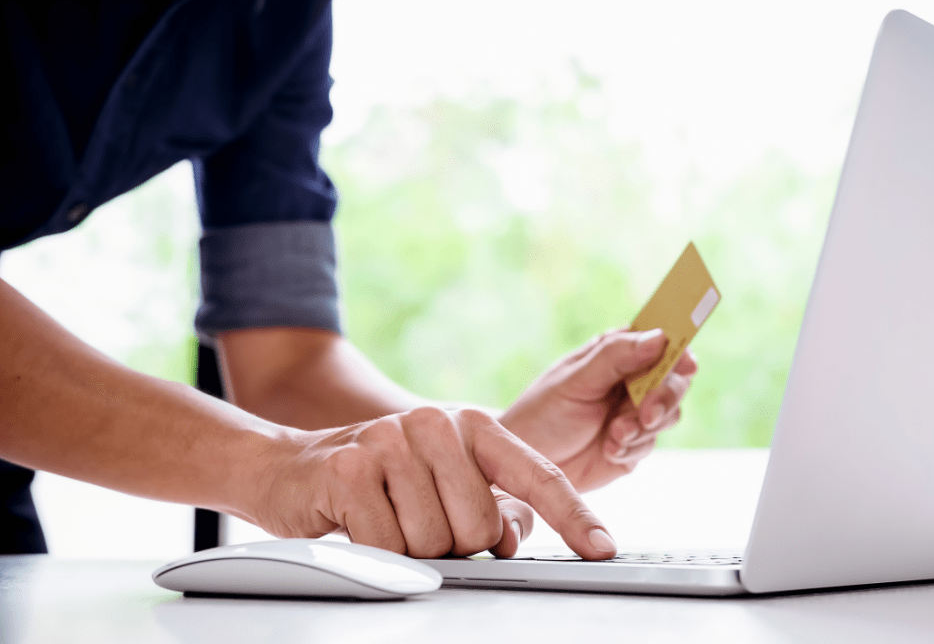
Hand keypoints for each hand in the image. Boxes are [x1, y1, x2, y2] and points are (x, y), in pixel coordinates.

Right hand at [249, 406, 617, 558]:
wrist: (289, 467)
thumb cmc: (376, 482)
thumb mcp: (441, 489)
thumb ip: (489, 510)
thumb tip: (517, 536)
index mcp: (471, 426)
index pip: (536, 474)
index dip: (573, 517)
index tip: (603, 549)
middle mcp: (437, 423)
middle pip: (482, 527)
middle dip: (454, 547)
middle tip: (418, 524)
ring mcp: (393, 439)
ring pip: (436, 541)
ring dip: (411, 550)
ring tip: (386, 518)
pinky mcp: (351, 466)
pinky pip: (389, 544)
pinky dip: (377, 551)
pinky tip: (358, 521)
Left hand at [499, 329, 696, 492]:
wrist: (525, 462)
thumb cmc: (542, 413)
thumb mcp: (575, 380)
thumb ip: (616, 357)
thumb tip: (659, 337)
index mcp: (616, 353)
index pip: (658, 340)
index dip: (677, 348)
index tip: (684, 363)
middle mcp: (630, 380)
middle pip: (674, 380)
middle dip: (664, 398)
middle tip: (646, 414)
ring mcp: (634, 413)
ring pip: (669, 414)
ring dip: (644, 427)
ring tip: (613, 435)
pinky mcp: (634, 444)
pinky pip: (651, 444)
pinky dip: (632, 448)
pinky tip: (608, 449)